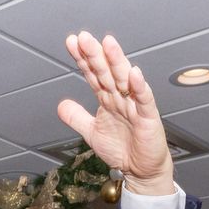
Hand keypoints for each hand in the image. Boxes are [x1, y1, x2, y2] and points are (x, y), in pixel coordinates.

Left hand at [56, 32, 172, 194]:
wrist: (140, 171)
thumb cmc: (122, 149)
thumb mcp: (91, 133)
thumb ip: (77, 117)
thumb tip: (60, 105)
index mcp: (108, 98)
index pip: (93, 74)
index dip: (83, 59)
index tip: (72, 42)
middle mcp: (121, 97)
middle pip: (107, 71)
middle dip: (95, 55)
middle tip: (84, 38)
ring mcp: (135, 105)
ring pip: (125, 79)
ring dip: (117, 61)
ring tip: (108, 44)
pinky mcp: (148, 118)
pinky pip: (144, 100)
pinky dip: (139, 87)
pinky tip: (134, 73)